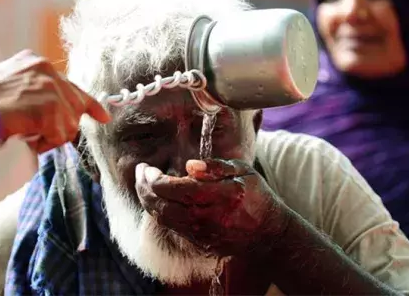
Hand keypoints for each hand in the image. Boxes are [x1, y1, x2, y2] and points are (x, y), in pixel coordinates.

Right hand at [0, 50, 109, 152]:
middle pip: (75, 107)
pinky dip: (43, 143)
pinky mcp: (52, 108)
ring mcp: (52, 88)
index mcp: (36, 63)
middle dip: (64, 125)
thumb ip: (34, 93)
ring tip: (21, 130)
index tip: (103, 116)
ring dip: (48, 136)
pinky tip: (23, 135)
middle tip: (41, 131)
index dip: (88, 104)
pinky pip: (60, 137)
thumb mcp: (10, 88)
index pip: (71, 84)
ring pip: (69, 125)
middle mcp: (47, 70)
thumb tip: (55, 114)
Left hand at [135, 159, 288, 256]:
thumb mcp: (243, 171)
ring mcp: (203, 233)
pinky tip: (158, 199)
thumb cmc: (256, 196)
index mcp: (221, 195)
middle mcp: (209, 217)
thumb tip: (189, 165)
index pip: (175, 188)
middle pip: (162, 204)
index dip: (154, 178)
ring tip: (144, 184)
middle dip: (144, 188)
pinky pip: (172, 227)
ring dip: (148, 201)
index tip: (147, 167)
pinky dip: (159, 212)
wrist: (269, 233)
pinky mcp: (200, 242)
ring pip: (163, 218)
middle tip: (140, 172)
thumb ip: (216, 167)